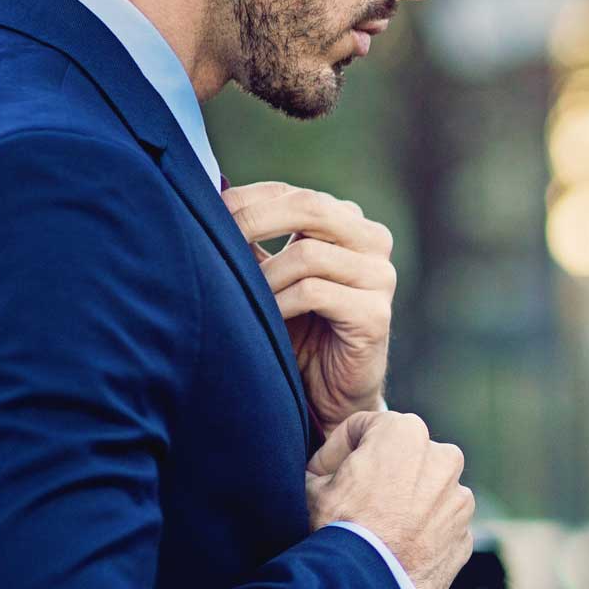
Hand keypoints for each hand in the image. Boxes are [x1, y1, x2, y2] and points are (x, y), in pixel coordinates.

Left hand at [223, 182, 395, 434]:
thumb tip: (208, 205)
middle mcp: (373, 242)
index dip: (248, 200)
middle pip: (310, 207)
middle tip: (218, 241)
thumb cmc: (299, 332)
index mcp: (350, 224)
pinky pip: (314, 292)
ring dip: (264, 276)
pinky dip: (280, 303)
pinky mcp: (375, 314)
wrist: (331, 394)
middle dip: (253, 220)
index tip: (208, 213)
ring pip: (307, 254)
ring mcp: (380, 277)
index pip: (296, 194)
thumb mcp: (274, 277)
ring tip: (246, 297)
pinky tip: (268, 318)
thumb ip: (256, 242)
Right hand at [305, 411, 473, 588]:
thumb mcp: (312, 486)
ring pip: (426, 492)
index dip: (336, 450)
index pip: (364, 428)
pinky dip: (421, 534)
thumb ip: (326, 465)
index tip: (325, 475)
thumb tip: (327, 471)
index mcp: (405, 433)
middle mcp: (443, 458)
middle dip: (380, 474)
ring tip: (376, 530)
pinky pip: (439, 526)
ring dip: (405, 504)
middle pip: (402, 458)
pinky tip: (396, 550)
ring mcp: (460, 499)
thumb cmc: (336, 531)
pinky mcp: (465, 535)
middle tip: (352, 501)